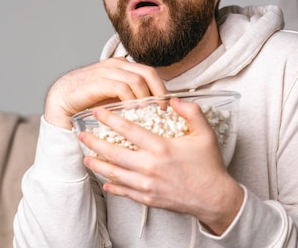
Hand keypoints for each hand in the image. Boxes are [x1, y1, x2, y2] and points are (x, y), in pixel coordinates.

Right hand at [44, 57, 166, 128]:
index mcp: (123, 66)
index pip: (150, 73)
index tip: (168, 107)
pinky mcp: (99, 81)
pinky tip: (134, 114)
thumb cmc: (90, 101)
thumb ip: (132, 97)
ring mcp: (107, 71)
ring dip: (146, 98)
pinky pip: (123, 88)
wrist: (62, 100)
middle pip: (148, 73)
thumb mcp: (115, 97)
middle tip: (164, 111)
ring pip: (137, 80)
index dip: (162, 89)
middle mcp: (117, 65)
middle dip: (159, 92)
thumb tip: (155, 110)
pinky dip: (132, 101)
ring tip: (151, 115)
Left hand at [79, 97, 244, 234]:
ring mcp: (147, 185)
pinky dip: (112, 186)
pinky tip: (105, 181)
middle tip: (82, 135)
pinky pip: (125, 192)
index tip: (98, 112)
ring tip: (86, 158)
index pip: (128, 130)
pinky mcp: (149, 199)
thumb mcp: (205, 133)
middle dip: (95, 143)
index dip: (110, 119)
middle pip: (114, 153)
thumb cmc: (209, 166)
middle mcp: (150, 167)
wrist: (215, 198)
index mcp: (161, 148)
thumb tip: (173, 98)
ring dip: (98, 165)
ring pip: (115, 174)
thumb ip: (190, 111)